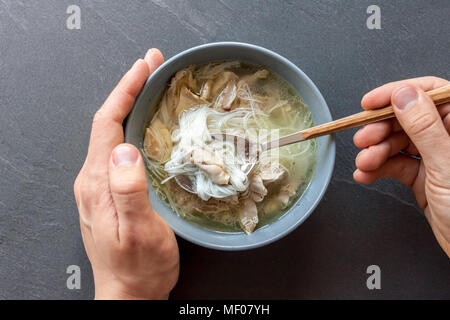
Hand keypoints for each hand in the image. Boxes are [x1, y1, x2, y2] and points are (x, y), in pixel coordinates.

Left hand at [74, 49, 178, 298]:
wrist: (129, 292)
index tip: (144, 68)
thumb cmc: (139, 267)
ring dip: (131, 105)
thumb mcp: (138, 232)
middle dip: (129, 89)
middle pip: (107, 122)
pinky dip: (133, 126)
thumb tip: (125, 150)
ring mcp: (101, 184)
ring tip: (152, 85)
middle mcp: (94, 179)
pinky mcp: (111, 190)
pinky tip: (147, 123)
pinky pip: (119, 148)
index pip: (106, 123)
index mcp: (98, 182)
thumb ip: (129, 191)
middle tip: (152, 66)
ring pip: (113, 133)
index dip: (125, 91)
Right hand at [353, 76, 449, 256]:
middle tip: (363, 139)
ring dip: (375, 152)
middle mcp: (449, 137)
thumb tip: (403, 95)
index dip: (398, 94)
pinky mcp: (424, 177)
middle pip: (407, 119)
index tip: (371, 103)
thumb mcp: (446, 165)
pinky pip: (395, 165)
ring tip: (364, 163)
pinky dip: (377, 169)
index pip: (429, 94)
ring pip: (398, 143)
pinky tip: (366, 174)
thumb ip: (424, 128)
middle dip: (380, 129)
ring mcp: (436, 157)